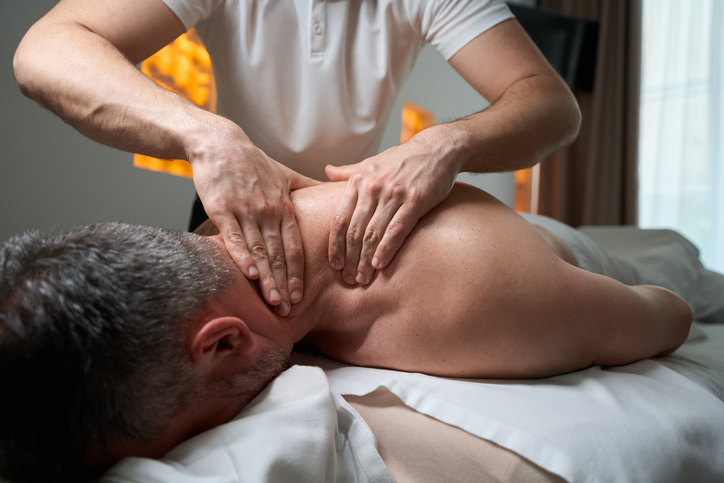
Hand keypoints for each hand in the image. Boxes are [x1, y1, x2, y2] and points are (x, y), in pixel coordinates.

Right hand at [191, 128, 319, 315]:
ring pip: (259, 250)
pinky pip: (234, 237)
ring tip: (272, 301)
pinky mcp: (221, 209)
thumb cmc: (252, 161)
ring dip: (266, 278)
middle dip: (283, 283)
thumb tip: (330, 192)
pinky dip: (242, 257)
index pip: (295, 246)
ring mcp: (245, 211)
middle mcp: (268, 211)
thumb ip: (307, 187)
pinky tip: (250, 275)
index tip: (300, 295)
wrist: (220, 143)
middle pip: (279, 254)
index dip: (298, 272)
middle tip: (287, 309)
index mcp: (284, 206)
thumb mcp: (284, 173)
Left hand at [326, 126, 460, 284]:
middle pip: (354, 231)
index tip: (334, 264)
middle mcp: (373, 188)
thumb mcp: (372, 162)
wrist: (438, 148)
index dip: (335, 245)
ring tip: (362, 279)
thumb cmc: (403, 159)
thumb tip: (325, 170)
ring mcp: (394, 194)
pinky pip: (397, 229)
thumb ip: (348, 171)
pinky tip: (379, 265)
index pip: (340, 219)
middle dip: (349, 259)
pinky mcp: (416, 200)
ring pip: (373, 234)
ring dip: (365, 260)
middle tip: (348, 279)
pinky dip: (386, 249)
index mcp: (359, 181)